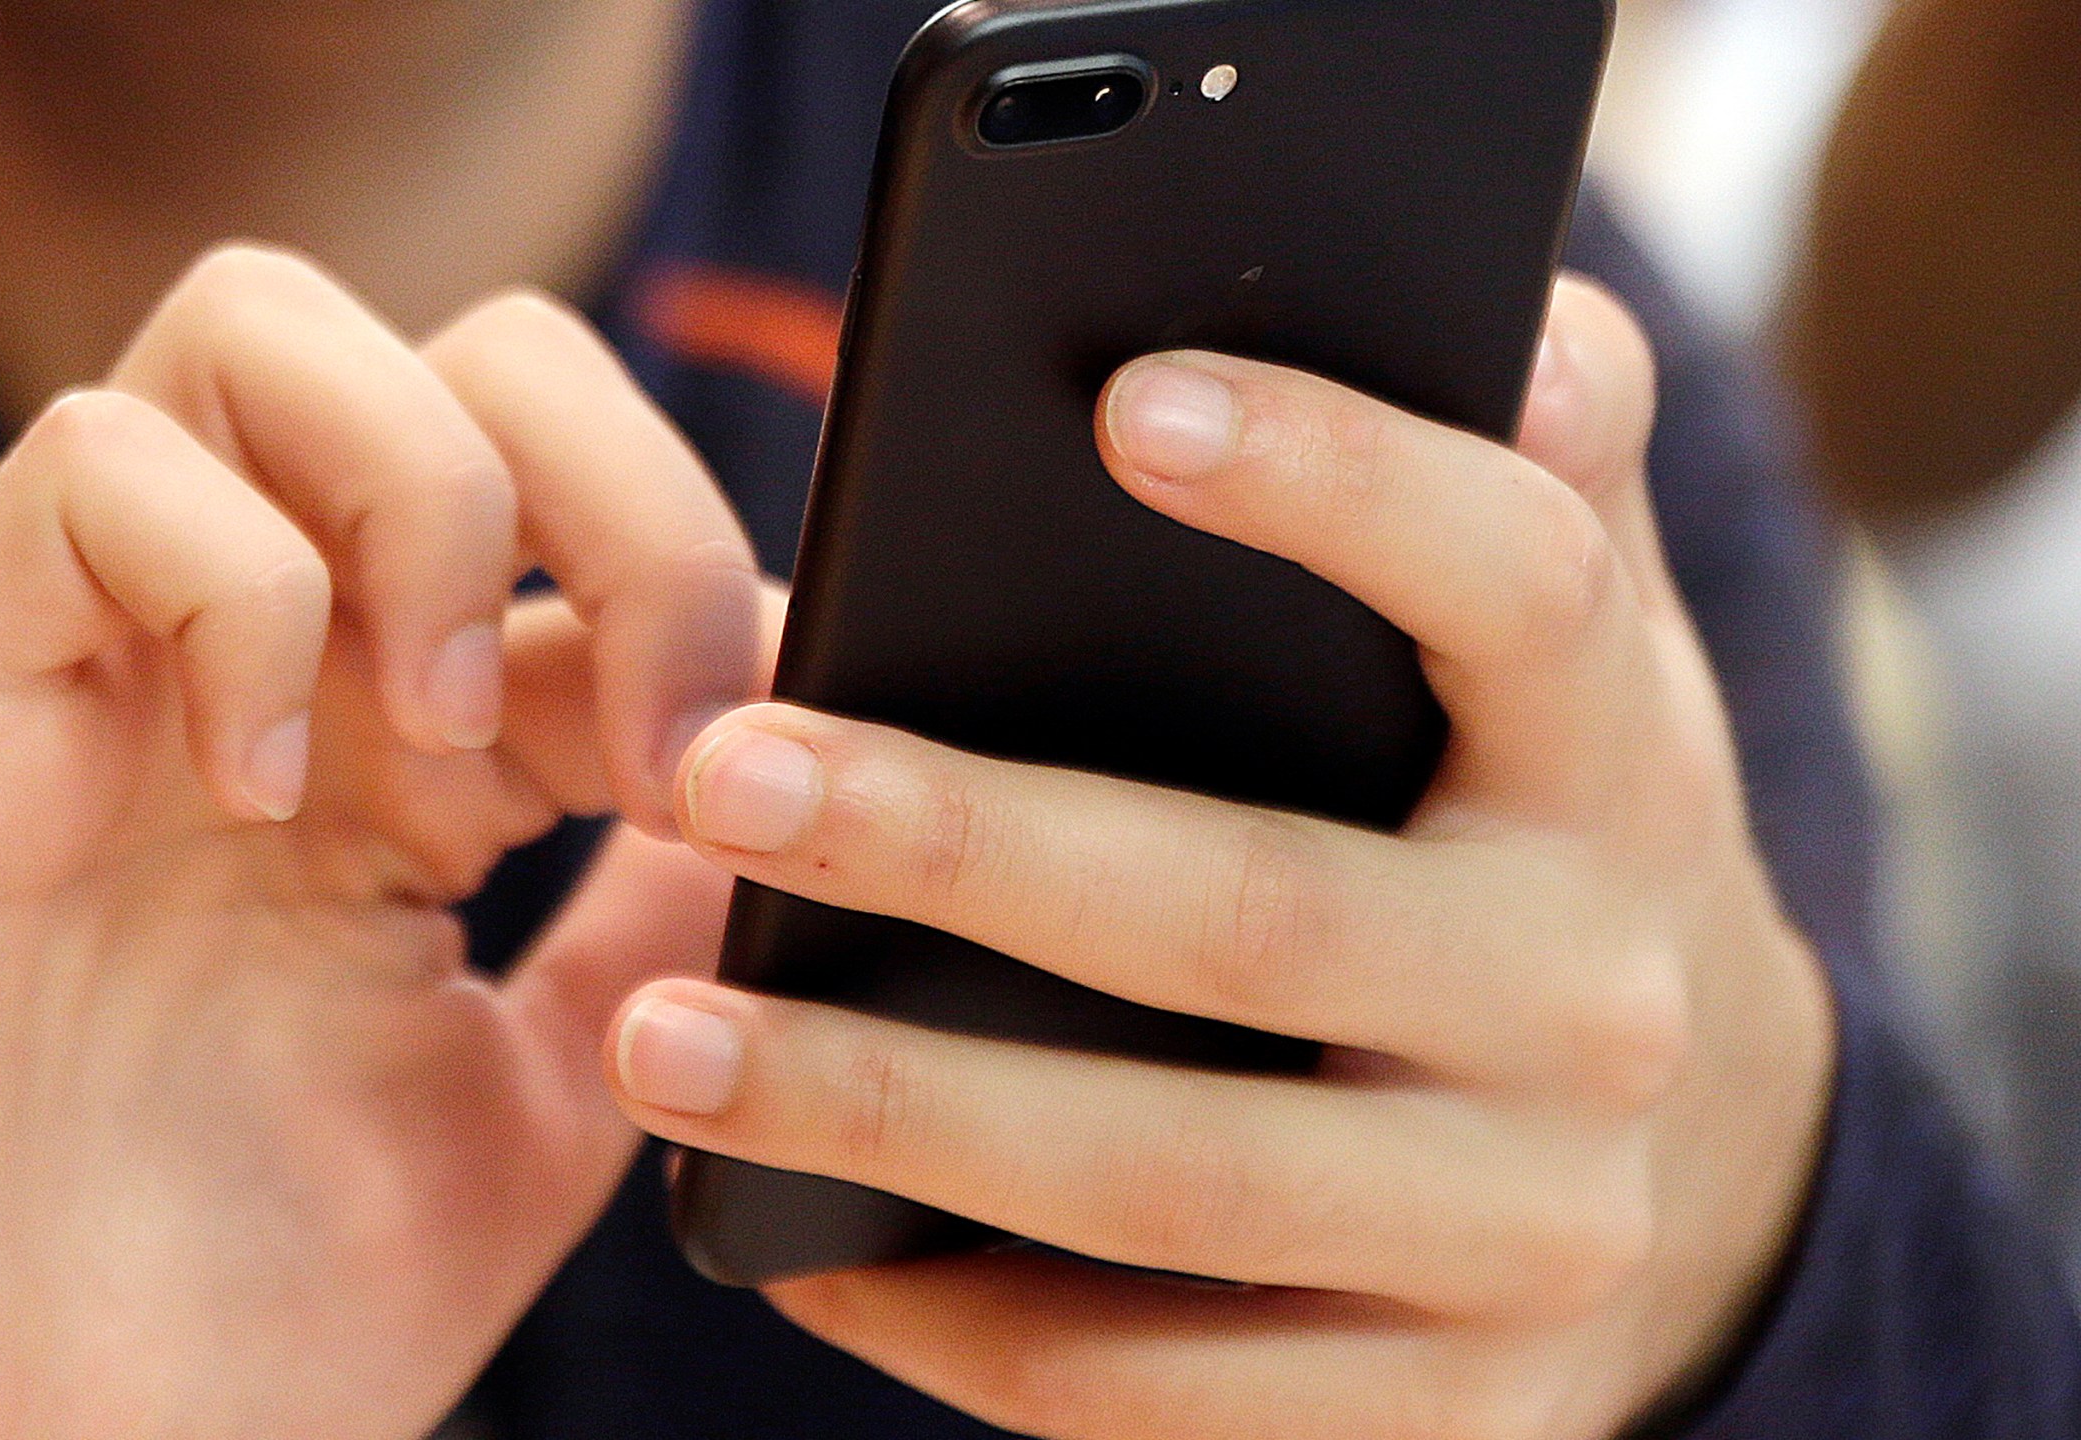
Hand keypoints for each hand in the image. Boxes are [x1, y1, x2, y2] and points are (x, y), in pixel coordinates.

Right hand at [0, 247, 772, 1439]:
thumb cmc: (249, 1323)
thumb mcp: (538, 1106)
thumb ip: (654, 935)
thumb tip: (804, 777)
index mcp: (408, 752)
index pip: (592, 520)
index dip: (715, 595)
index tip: (780, 768)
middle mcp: (267, 667)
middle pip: (467, 351)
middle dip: (622, 488)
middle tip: (652, 738)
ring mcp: (100, 665)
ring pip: (268, 328)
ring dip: (428, 502)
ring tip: (446, 743)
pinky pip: (92, 470)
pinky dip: (234, 589)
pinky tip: (268, 786)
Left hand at [606, 278, 1834, 1439]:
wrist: (1698, 1159)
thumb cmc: (1533, 829)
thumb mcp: (1566, 654)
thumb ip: (1528, 477)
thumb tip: (1507, 315)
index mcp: (1614, 764)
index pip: (1517, 589)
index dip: (1341, 489)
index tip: (1119, 404)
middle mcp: (1592, 1007)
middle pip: (1256, 915)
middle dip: (967, 845)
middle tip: (726, 775)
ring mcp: (1524, 1237)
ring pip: (1172, 1187)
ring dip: (895, 1114)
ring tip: (664, 1040)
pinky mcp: (1446, 1415)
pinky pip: (1154, 1393)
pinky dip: (958, 1325)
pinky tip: (794, 1243)